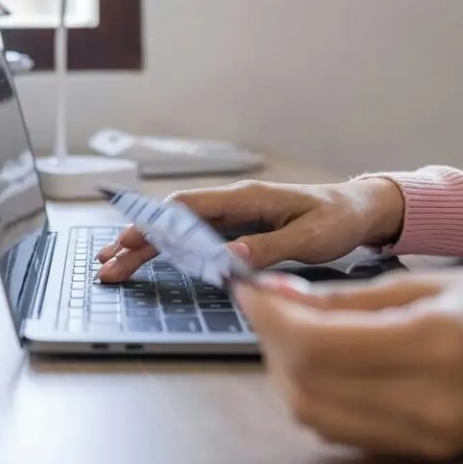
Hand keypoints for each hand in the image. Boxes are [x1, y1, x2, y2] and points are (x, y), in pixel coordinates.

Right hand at [96, 176, 403, 280]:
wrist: (355, 210)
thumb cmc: (334, 219)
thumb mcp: (308, 238)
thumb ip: (269, 248)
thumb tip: (230, 257)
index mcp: (246, 198)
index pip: (189, 207)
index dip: (156, 225)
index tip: (128, 240)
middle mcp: (232, 204)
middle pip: (173, 222)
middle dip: (137, 241)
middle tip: (107, 264)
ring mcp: (231, 217)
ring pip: (177, 232)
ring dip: (144, 248)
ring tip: (112, 265)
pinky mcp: (235, 229)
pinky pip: (194, 240)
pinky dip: (167, 250)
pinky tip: (145, 259)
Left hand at [236, 268, 462, 460]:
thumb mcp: (422, 283)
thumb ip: (344, 296)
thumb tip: (276, 297)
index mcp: (433, 344)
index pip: (317, 344)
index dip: (269, 315)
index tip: (247, 287)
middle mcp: (430, 401)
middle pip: (306, 383)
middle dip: (269, 338)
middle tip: (263, 302)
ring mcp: (427, 436)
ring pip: (312, 413)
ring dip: (282, 367)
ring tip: (286, 327)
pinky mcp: (422, 452)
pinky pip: (338, 430)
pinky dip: (310, 393)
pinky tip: (315, 360)